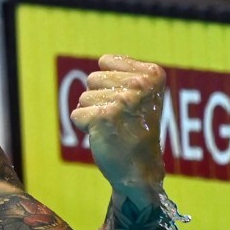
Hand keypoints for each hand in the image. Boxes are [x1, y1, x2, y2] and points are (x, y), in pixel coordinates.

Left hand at [69, 55, 165, 201]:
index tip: (128, 102)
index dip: (109, 83)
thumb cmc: (136, 130)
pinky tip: (104, 135)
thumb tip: (103, 60)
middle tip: (119, 117)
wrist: (139, 169)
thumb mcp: (142, 95)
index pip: (106, 62)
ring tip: (113, 126)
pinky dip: (85, 127)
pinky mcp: (103, 117)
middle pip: (93, 78)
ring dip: (92, 113)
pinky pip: (77, 115)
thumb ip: (126, 73)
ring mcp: (122, 101)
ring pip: (84, 97)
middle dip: (99, 98)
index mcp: (153, 74)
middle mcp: (140, 85)